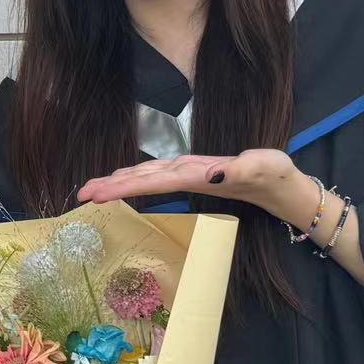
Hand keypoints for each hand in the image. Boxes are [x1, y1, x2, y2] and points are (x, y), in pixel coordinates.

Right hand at [77, 149, 318, 225]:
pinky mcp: (190, 180)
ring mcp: (188, 174)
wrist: (282, 181)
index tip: (100, 194)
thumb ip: (245, 168)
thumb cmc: (277, 175)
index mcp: (198, 170)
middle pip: (143, 175)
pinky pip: (154, 181)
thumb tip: (215, 171)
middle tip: (81, 195)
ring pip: (145, 176)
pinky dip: (132, 183)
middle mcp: (188, 169)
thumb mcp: (268, 168)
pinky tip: (119, 186)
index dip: (126, 187)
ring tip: (90, 192)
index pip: (156, 179)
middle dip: (111, 184)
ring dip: (117, 183)